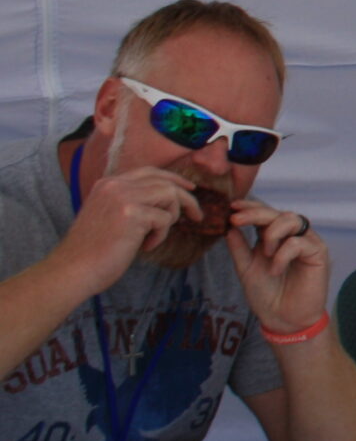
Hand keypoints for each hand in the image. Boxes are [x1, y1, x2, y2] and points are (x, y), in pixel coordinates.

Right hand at [52, 165, 205, 295]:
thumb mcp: (109, 216)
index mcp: (108, 183)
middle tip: (197, 216)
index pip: (149, 171)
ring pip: (170, 195)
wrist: (73, 269)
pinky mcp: (131, 213)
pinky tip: (144, 246)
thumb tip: (167, 198)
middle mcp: (115, 185)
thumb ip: (131, 202)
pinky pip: (165, 219)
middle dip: (186, 198)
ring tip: (154, 236)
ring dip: (171, 218)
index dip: (173, 178)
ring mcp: (123, 197)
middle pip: (164, 181)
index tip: (190, 188)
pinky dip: (160, 236)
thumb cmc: (93, 250)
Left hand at [223, 200, 330, 337]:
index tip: (231, 207)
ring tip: (264, 254)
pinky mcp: (318, 252)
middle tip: (236, 219)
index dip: (250, 207)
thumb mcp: (245, 268)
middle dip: (255, 213)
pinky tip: (275, 270)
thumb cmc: (266, 295)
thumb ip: (238, 247)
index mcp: (274, 237)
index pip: (265, 214)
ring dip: (271, 233)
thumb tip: (228, 226)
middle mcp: (292, 236)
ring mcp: (306, 242)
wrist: (283, 319)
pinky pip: (298, 242)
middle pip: (277, 212)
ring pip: (291, 219)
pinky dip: (282, 255)